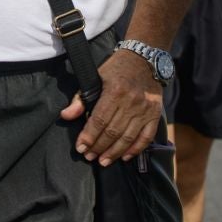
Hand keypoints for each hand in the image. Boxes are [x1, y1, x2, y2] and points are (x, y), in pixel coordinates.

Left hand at [60, 49, 161, 164]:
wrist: (144, 59)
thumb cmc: (117, 69)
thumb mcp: (96, 77)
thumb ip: (80, 99)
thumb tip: (66, 116)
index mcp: (114, 91)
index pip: (99, 120)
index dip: (89, 136)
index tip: (80, 148)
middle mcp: (131, 102)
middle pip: (113, 131)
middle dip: (99, 147)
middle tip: (89, 156)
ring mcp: (144, 109)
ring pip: (128, 137)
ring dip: (114, 152)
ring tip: (103, 161)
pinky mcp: (155, 114)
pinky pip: (146, 137)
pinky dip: (135, 149)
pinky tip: (124, 157)